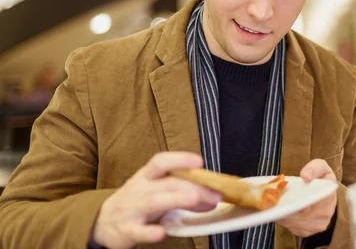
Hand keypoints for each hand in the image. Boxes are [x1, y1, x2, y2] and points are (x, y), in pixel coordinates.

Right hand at [92, 152, 220, 248]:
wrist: (103, 223)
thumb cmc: (137, 201)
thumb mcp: (153, 189)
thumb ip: (179, 188)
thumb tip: (211, 192)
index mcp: (146, 176)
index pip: (161, 161)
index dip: (180, 159)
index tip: (199, 161)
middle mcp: (139, 189)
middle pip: (167, 183)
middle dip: (193, 187)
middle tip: (216, 195)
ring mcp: (132, 209)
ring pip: (154, 202)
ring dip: (176, 199)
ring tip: (195, 200)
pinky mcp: (126, 230)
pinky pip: (138, 231)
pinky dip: (149, 232)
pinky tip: (162, 233)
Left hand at [277, 159, 337, 236]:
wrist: (326, 196)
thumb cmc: (321, 180)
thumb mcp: (321, 167)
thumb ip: (314, 168)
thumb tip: (305, 175)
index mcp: (329, 196)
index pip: (314, 200)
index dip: (299, 199)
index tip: (287, 195)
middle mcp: (324, 214)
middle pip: (299, 213)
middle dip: (285, 206)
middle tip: (273, 198)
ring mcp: (315, 226)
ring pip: (292, 221)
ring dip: (281, 212)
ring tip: (274, 203)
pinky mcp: (306, 232)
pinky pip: (290, 227)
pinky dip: (282, 219)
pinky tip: (279, 210)